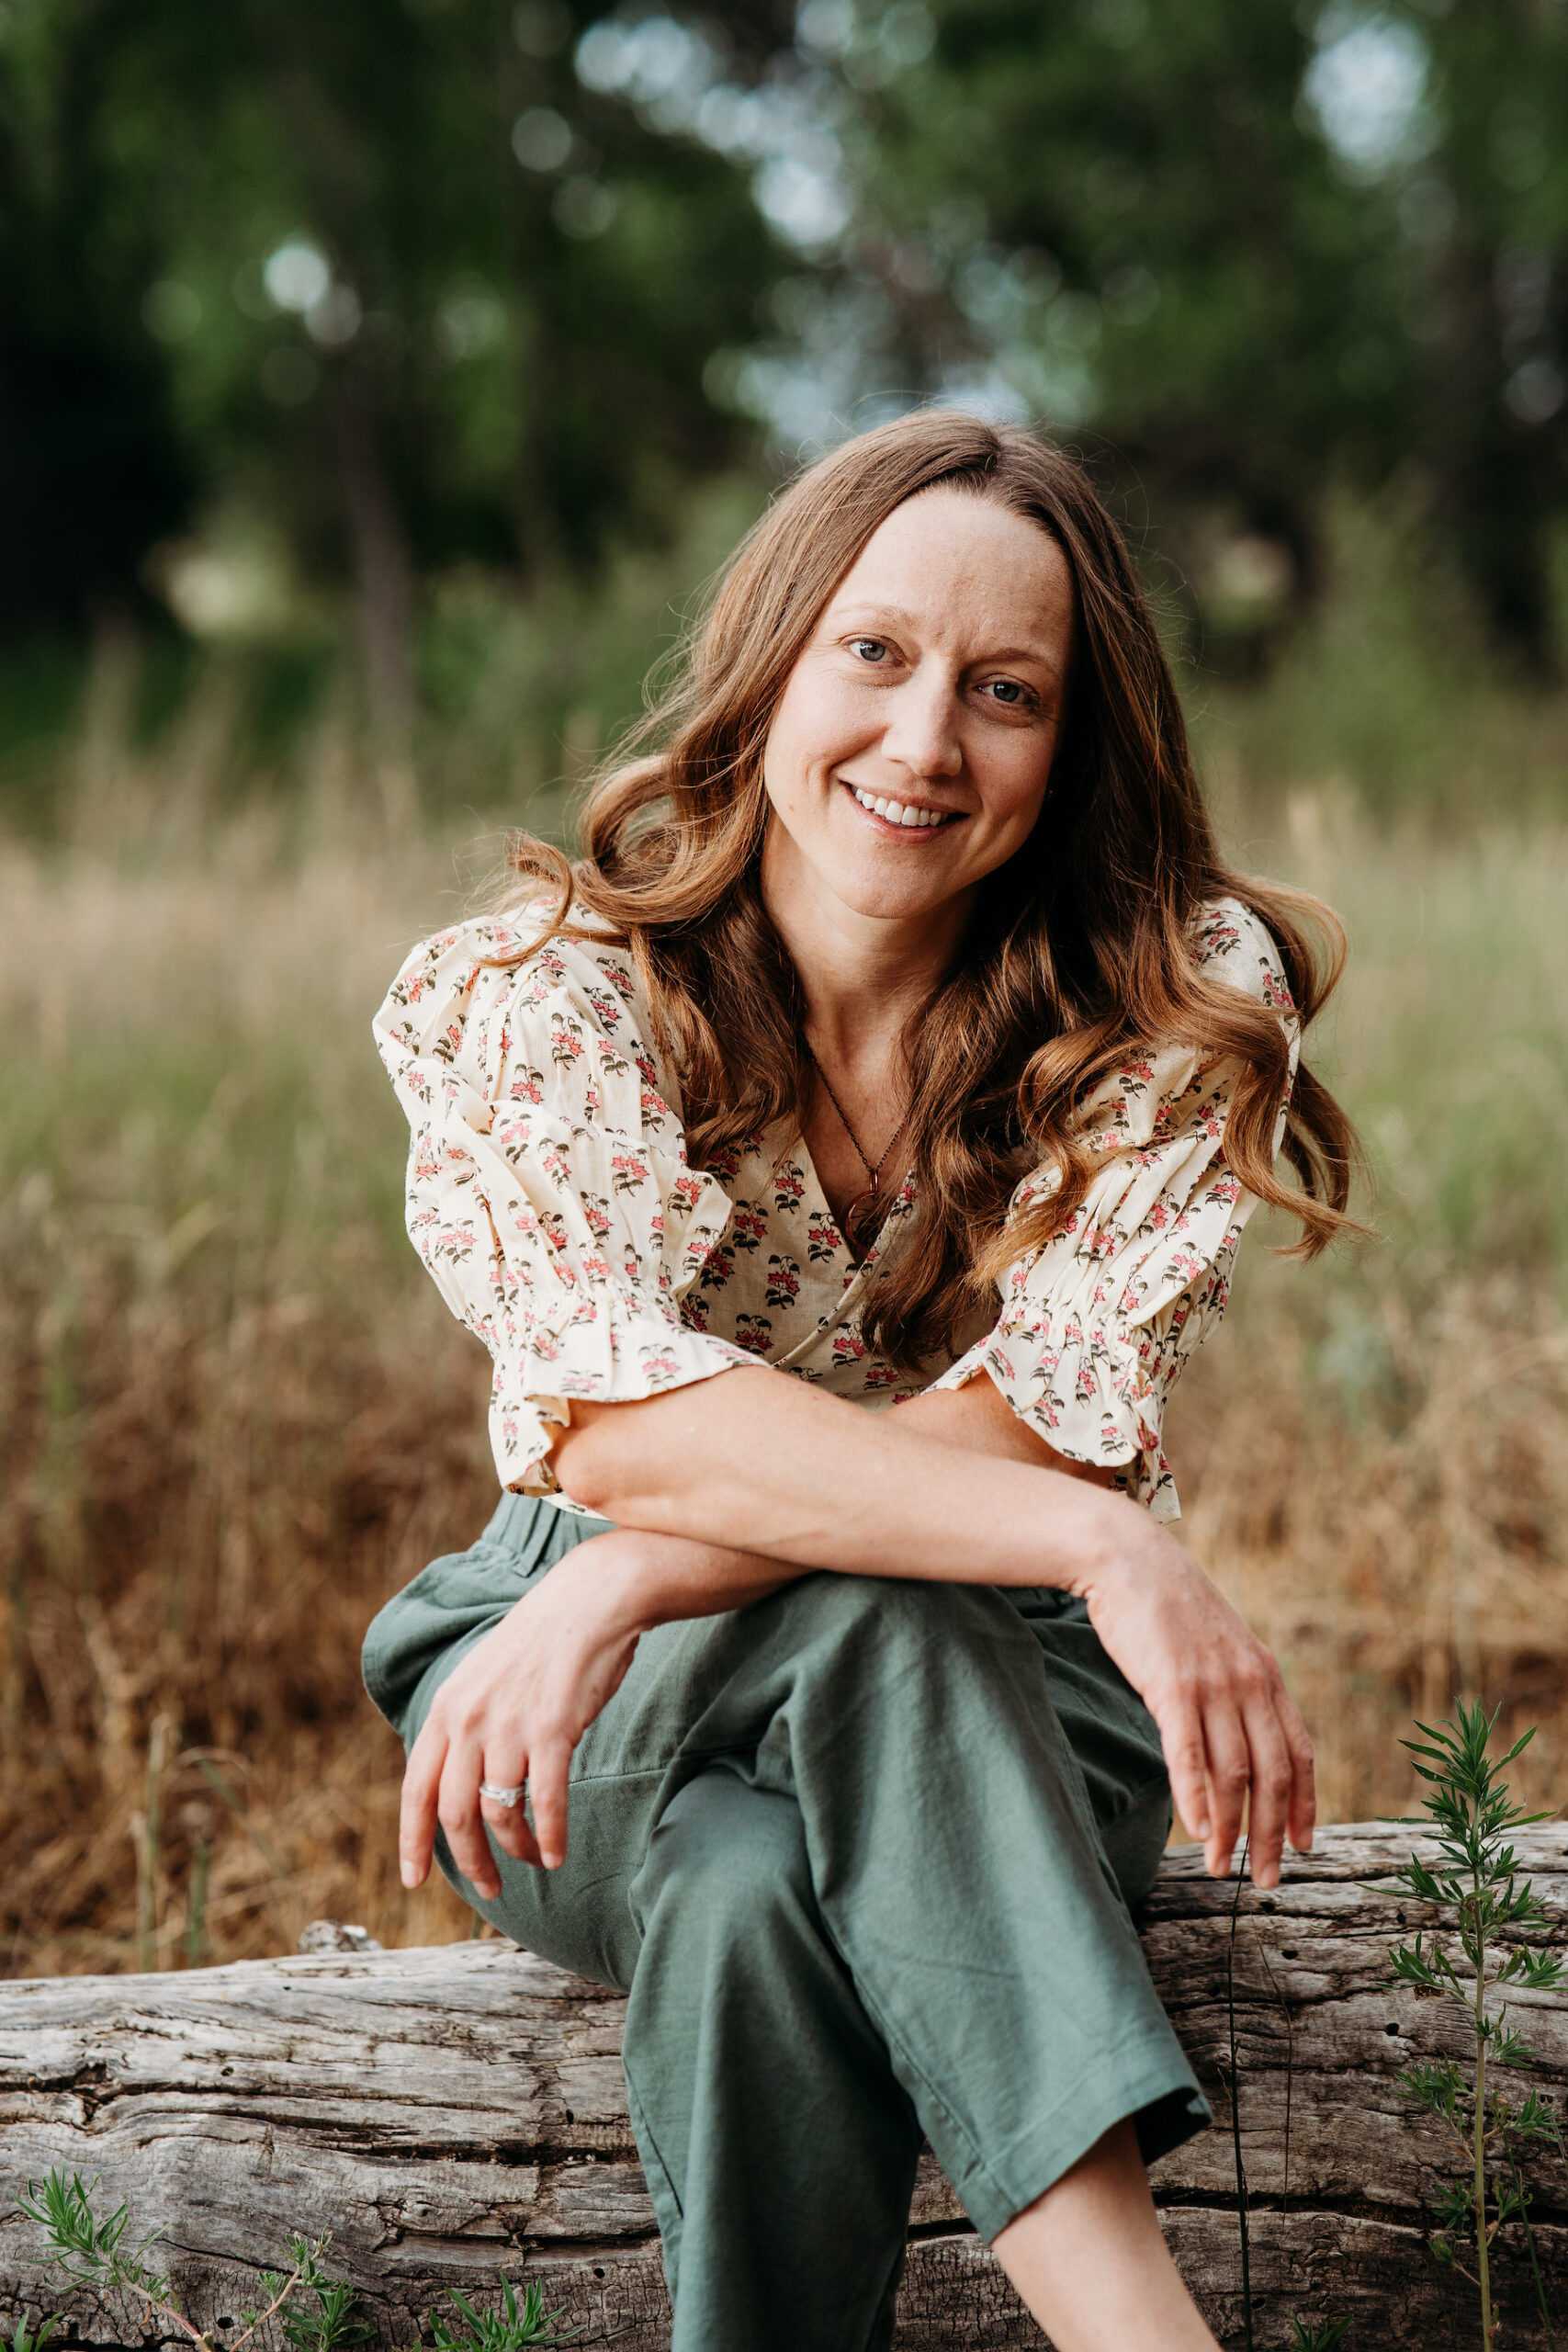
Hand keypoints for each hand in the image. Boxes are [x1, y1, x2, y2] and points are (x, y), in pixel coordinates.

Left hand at [398, 1529, 649, 1897]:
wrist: (589, 1601)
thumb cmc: (543, 1642)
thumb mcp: (483, 1677)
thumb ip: (465, 1724)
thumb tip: (456, 1780)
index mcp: (448, 1708)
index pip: (417, 1789)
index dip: (412, 1840)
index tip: (414, 1879)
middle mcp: (469, 1720)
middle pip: (455, 1813)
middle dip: (470, 1862)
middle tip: (488, 1889)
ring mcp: (509, 1725)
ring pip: (499, 1813)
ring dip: (515, 1849)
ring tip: (531, 1860)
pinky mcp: (551, 1730)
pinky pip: (544, 1803)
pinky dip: (548, 1837)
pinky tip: (555, 1854)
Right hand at [1074, 1526, 1315, 1891]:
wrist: (1128, 1557)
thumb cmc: (1166, 1605)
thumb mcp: (1218, 1644)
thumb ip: (1235, 1688)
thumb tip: (1236, 1738)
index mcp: (1265, 1675)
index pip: (1299, 1752)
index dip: (1304, 1804)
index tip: (1301, 1845)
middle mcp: (1248, 1683)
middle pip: (1273, 1775)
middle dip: (1271, 1834)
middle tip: (1265, 1879)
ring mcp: (1212, 1685)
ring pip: (1234, 1774)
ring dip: (1231, 1829)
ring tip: (1221, 1867)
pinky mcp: (1172, 1686)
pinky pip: (1190, 1754)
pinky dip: (1197, 1798)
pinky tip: (1197, 1831)